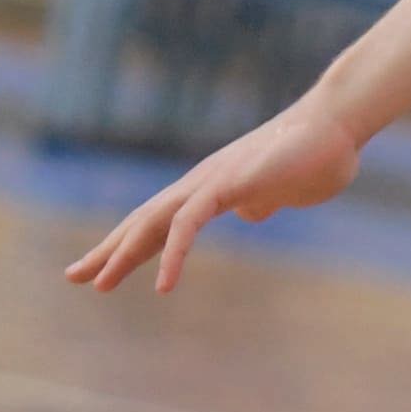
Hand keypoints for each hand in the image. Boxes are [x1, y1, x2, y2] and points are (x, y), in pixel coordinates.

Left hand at [68, 97, 364, 294]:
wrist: (336, 126)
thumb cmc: (317, 155)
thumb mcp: (283, 190)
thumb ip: (262, 200)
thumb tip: (252, 212)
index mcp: (212, 187)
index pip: (160, 220)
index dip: (130, 244)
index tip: (102, 268)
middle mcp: (201, 182)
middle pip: (143, 220)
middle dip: (109, 249)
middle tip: (74, 275)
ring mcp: (211, 181)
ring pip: (154, 221)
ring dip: (124, 253)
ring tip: (99, 282)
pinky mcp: (227, 185)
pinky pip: (189, 224)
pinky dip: (172, 254)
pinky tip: (164, 284)